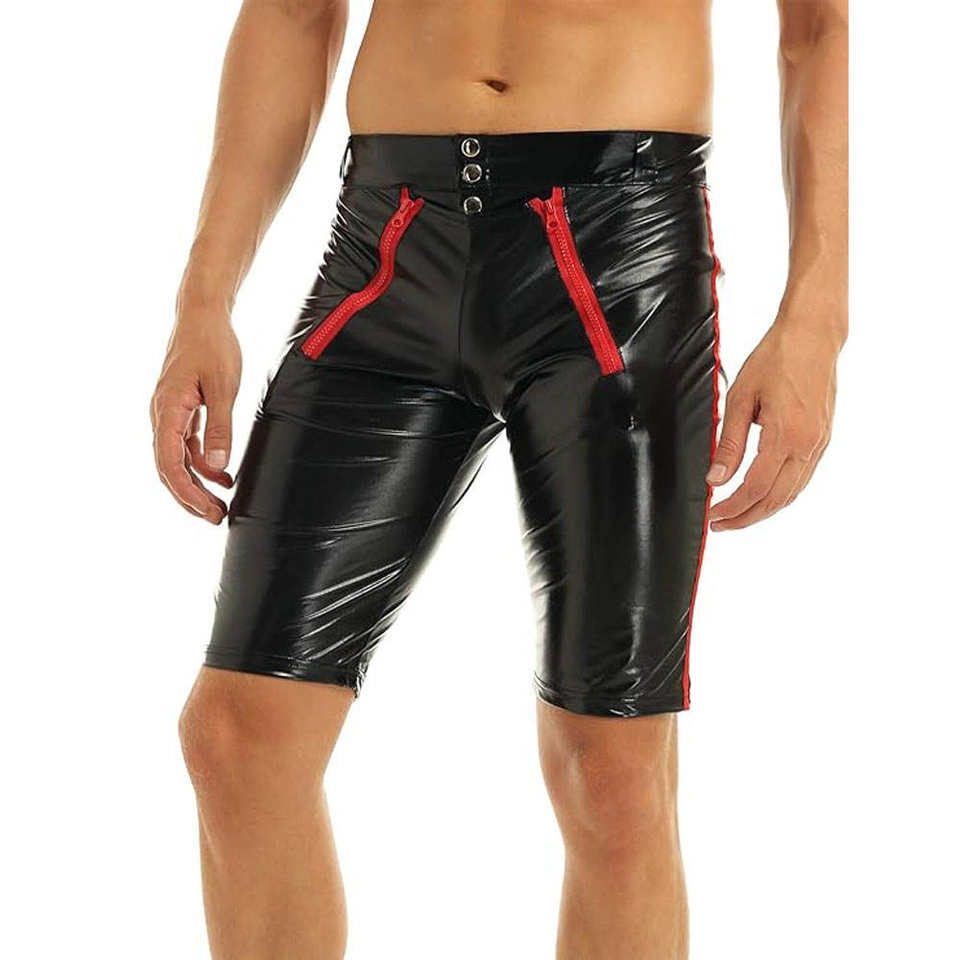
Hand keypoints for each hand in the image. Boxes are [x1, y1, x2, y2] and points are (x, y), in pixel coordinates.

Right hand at [150, 308, 241, 523]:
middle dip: (191, 497)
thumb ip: (220, 427)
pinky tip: (224, 477)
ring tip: (220, 506)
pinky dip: (203, 463)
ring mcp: (170, 414)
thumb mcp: (224, 388)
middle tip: (216, 518)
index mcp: (167, 411)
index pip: (169, 464)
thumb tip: (218, 466)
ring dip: (197, 484)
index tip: (208, 511)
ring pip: (178, 460)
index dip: (187, 492)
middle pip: (169, 468)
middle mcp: (162, 416)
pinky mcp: (182, 410)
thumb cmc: (213, 346)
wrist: (203, 316)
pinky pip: (187, 446)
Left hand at [706, 314, 839, 530]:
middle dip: (745, 518)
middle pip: (775, 499)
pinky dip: (781, 494)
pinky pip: (802, 479)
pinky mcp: (823, 439)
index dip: (732, 508)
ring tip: (738, 516)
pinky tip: (763, 496)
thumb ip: (729, 443)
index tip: (712, 516)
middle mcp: (808, 445)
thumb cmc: (775, 358)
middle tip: (720, 525)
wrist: (812, 336)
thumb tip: (716, 478)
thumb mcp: (740, 398)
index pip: (755, 488)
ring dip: (764, 510)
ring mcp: (819, 444)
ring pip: (791, 493)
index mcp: (785, 435)